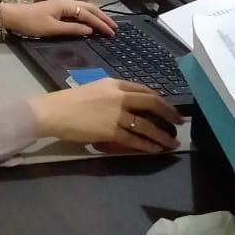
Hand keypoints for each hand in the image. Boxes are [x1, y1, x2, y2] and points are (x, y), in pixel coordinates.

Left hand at [1, 0, 116, 37]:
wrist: (12, 16)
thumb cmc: (31, 23)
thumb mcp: (52, 29)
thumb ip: (72, 29)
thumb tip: (89, 30)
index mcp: (66, 5)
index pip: (88, 14)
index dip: (101, 24)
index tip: (112, 32)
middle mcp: (66, 2)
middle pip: (90, 8)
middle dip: (103, 17)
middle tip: (115, 27)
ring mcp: (62, 4)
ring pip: (85, 8)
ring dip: (97, 16)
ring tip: (107, 24)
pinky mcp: (58, 9)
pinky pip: (78, 11)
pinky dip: (88, 16)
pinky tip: (91, 22)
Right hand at [27, 79, 181, 151]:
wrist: (55, 111)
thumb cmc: (70, 101)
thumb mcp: (95, 89)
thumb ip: (112, 95)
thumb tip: (126, 106)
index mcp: (115, 84)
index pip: (143, 89)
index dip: (159, 99)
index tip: (168, 107)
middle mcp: (119, 97)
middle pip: (151, 102)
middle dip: (169, 113)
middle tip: (180, 121)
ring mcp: (116, 114)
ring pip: (146, 125)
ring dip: (161, 135)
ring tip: (172, 143)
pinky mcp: (111, 131)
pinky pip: (134, 139)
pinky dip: (147, 145)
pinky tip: (156, 150)